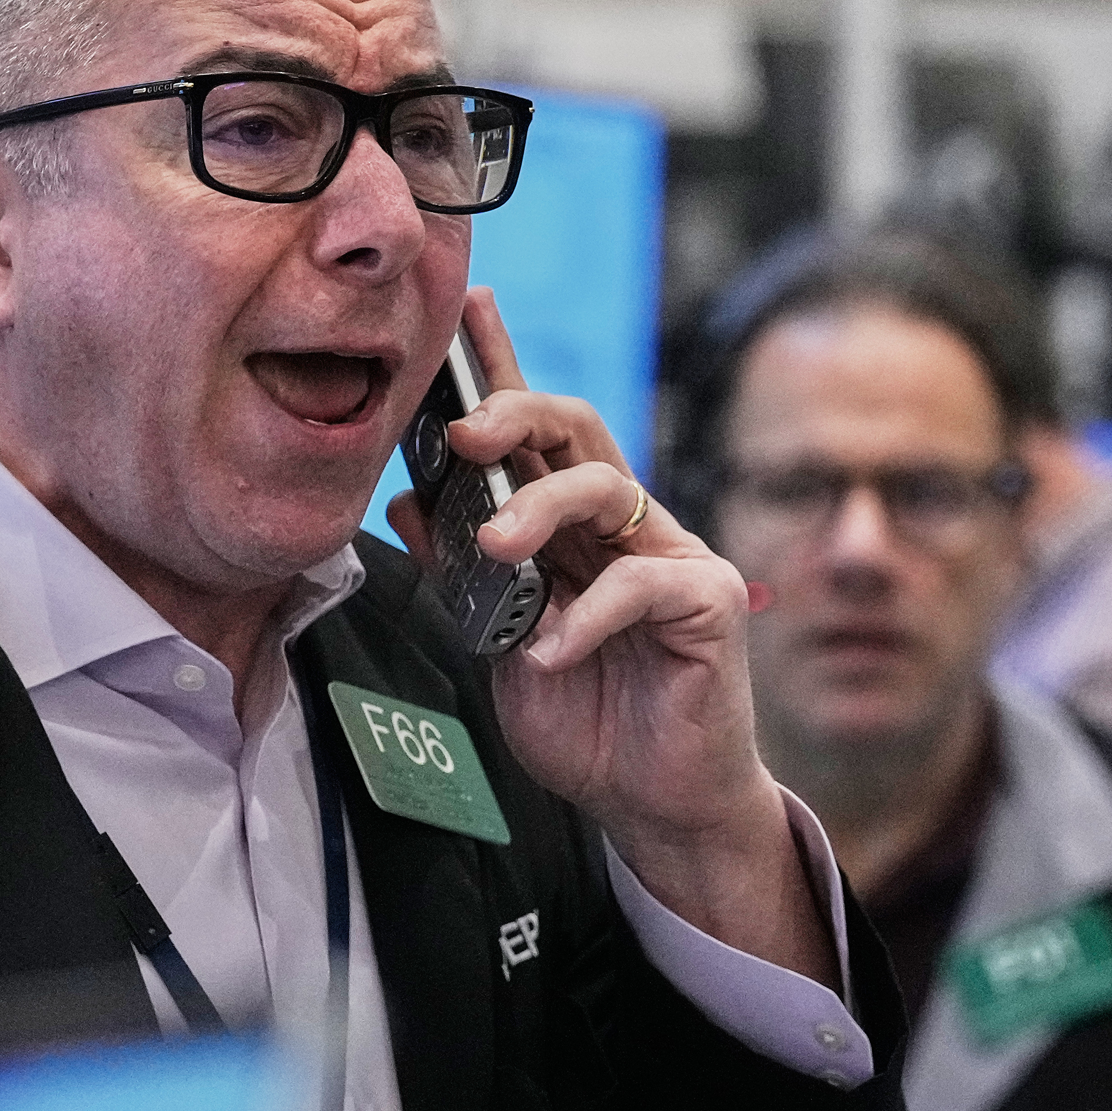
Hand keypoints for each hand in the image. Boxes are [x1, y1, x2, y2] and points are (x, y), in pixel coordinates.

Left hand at [387, 289, 833, 984]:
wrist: (654, 802)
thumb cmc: (586, 719)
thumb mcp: (498, 645)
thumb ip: (463, 578)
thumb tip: (405, 501)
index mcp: (570, 525)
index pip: (534, 431)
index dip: (503, 365)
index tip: (468, 308)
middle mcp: (622, 524)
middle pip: (575, 429)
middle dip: (517, 412)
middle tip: (463, 431)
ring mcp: (669, 555)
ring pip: (604, 488)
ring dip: (537, 510)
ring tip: (495, 548)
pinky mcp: (706, 601)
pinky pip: (638, 585)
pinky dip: (582, 617)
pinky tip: (547, 652)